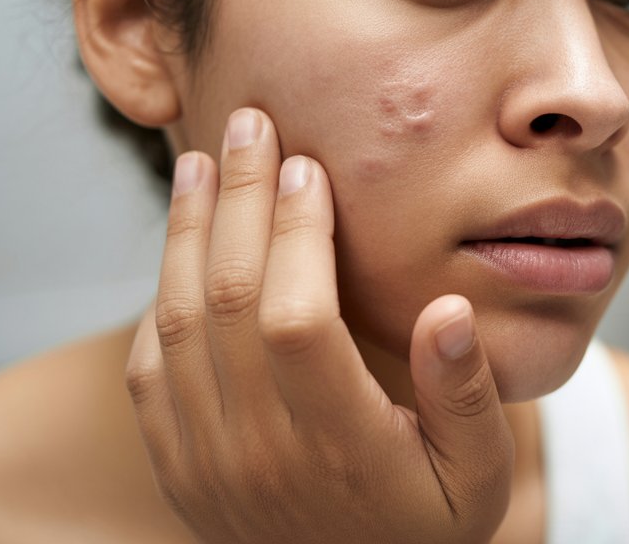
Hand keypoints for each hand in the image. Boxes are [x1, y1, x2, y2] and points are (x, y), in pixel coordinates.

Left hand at [124, 108, 513, 542]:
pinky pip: (150, 368)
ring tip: (202, 164)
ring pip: (178, 323)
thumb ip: (465, 396)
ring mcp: (206, 461)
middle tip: (250, 125)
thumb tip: (450, 309)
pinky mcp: (178, 465)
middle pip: (227, 301)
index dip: (296, 234)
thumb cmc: (425, 529)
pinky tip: (183, 243)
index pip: (296, 319)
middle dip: (240, 200)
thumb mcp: (479, 477)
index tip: (308, 166)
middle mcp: (258, 451)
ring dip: (188, 233)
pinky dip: (160, 295)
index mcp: (338, 445)